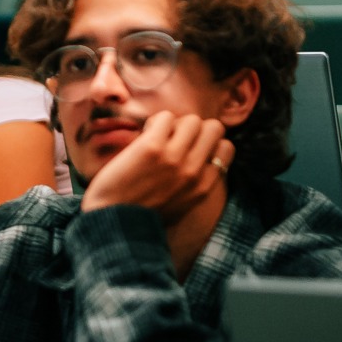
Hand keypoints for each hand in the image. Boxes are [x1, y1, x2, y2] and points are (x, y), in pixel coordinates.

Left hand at [80, 111, 234, 222]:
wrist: (116, 223)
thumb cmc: (142, 215)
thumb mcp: (182, 206)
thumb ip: (194, 185)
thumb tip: (200, 163)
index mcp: (204, 186)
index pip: (226, 148)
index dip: (208, 142)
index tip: (190, 148)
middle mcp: (194, 170)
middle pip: (214, 128)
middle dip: (194, 129)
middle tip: (173, 139)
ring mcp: (174, 157)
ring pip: (192, 120)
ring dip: (174, 123)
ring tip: (157, 136)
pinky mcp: (152, 147)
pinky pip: (166, 117)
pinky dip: (155, 122)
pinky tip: (144, 135)